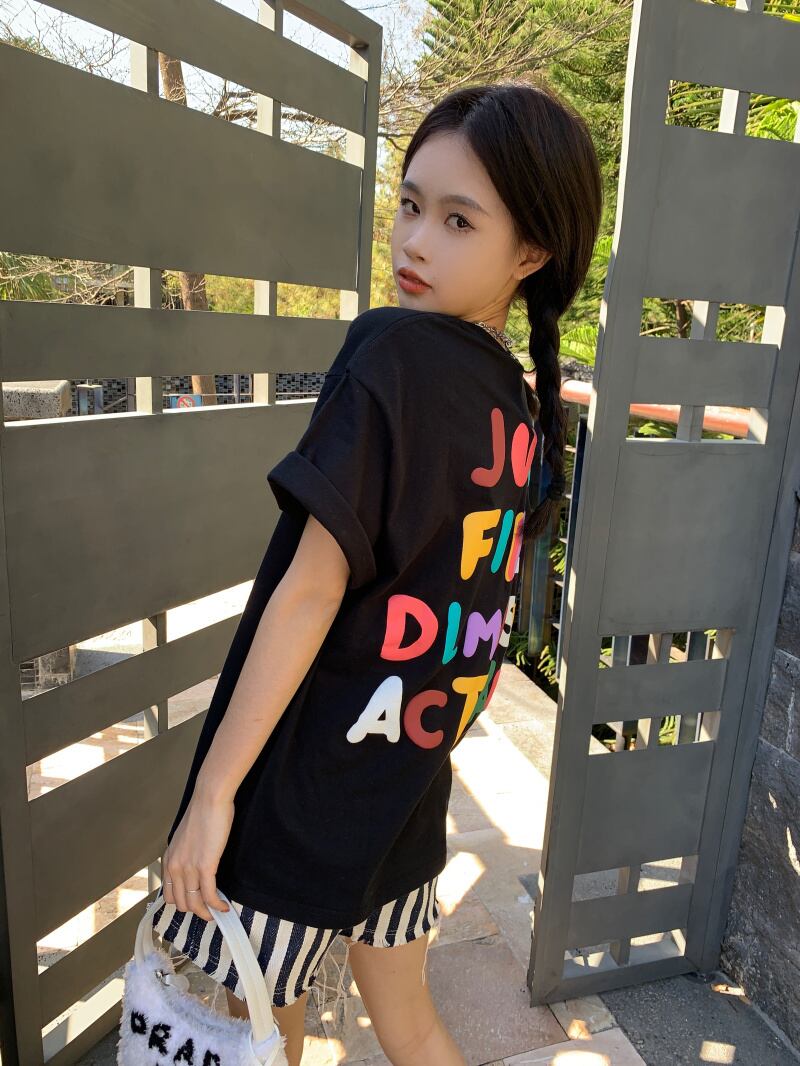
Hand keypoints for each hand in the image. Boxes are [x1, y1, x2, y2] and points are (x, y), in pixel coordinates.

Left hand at [162, 792, 233, 919]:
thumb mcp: (186, 838)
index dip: (184, 903)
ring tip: (217, 912)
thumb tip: (196, 868)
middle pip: (181, 903)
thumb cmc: (202, 813)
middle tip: (209, 910)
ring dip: (207, 912)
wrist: (210, 799)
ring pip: (194, 903)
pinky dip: (217, 905)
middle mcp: (175, 867)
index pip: (169, 895)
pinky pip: (209, 895)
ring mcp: (188, 868)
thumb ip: (186, 855)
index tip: (196, 904)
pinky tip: (224, 906)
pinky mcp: (205, 866)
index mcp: (169, 860)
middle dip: (196, 910)